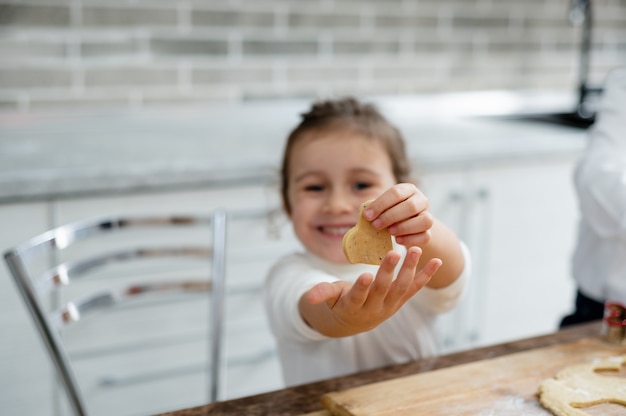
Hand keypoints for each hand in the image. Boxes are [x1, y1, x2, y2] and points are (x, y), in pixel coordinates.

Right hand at [302, 246, 441, 336]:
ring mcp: (391, 305)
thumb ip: (323, 293)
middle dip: (388, 272)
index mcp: (354, 307)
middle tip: (394, 253)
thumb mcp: (330, 298)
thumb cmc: (341, 302)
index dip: (361, 288)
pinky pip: (416, 288)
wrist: (357, 321)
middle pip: (383, 290)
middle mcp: (375, 308)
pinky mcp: (402, 300)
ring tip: (415, 250)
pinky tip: (436, 261)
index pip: (359, 297)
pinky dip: (426, 275)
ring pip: (402, 288)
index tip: (364, 274)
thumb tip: (309, 296)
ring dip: (410, 269)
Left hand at [362, 183, 432, 247]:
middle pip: (410, 206)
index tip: (367, 216)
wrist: (407, 223)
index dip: (380, 204)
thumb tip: (365, 214)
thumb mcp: (383, 206)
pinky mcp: (430, 232)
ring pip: (424, 221)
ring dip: (404, 227)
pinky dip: (411, 239)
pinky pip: (425, 236)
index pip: (396, 192)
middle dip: (390, 216)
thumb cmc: (390, 212)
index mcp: (408, 189)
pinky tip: (398, 240)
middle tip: (375, 225)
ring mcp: (428, 216)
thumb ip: (376, 208)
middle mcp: (421, 200)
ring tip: (389, 232)